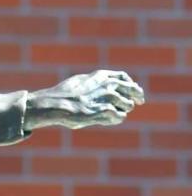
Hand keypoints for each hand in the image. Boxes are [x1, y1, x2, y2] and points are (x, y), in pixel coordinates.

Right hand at [26, 70, 144, 129]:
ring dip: (125, 108)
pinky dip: (118, 118)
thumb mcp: (80, 82)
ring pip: (127, 104)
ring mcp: (107, 98)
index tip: (134, 89)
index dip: (131, 84)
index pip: (123, 78)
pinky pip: (119, 116)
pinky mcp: (104, 112)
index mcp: (101, 76)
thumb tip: (96, 83)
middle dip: (137, 95)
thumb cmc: (63, 96)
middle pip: (131, 89)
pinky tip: (115, 119)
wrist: (55, 105)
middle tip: (140, 101)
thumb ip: (92, 83)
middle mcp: (107, 85)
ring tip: (121, 112)